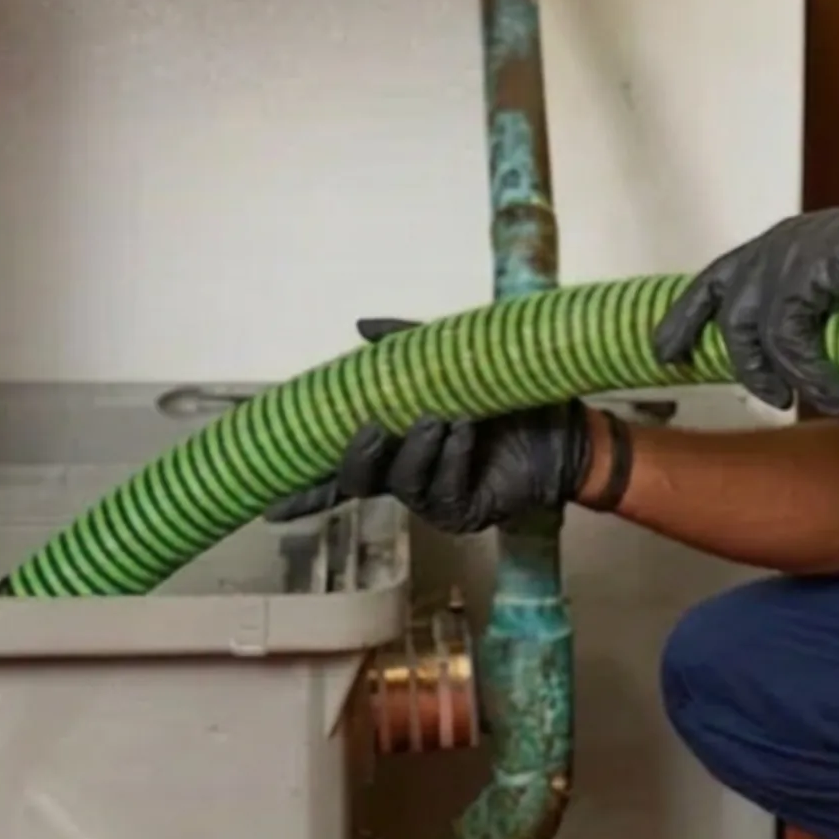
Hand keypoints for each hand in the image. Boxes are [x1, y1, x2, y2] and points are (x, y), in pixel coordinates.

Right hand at [262, 318, 597, 533]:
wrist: (571, 426)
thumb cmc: (514, 395)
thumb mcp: (457, 359)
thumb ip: (409, 347)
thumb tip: (361, 326)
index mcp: (398, 444)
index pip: (341, 467)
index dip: (304, 486)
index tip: (268, 498)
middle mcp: (408, 475)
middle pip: (357, 480)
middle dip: (356, 456)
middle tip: (371, 428)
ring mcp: (433, 498)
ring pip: (399, 482)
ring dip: (416, 447)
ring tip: (443, 416)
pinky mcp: (463, 511)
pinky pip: (441, 487)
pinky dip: (450, 456)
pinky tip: (465, 432)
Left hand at [651, 184, 838, 415]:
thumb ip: (809, 310)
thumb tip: (792, 359)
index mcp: (779, 247)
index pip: (714, 280)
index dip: (686, 316)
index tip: (666, 349)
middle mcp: (775, 247)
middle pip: (715, 301)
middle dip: (693, 338)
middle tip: (688, 370)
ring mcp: (789, 257)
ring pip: (748, 330)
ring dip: (770, 375)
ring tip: (791, 401)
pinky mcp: (809, 272)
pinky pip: (788, 338)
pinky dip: (808, 374)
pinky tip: (835, 395)